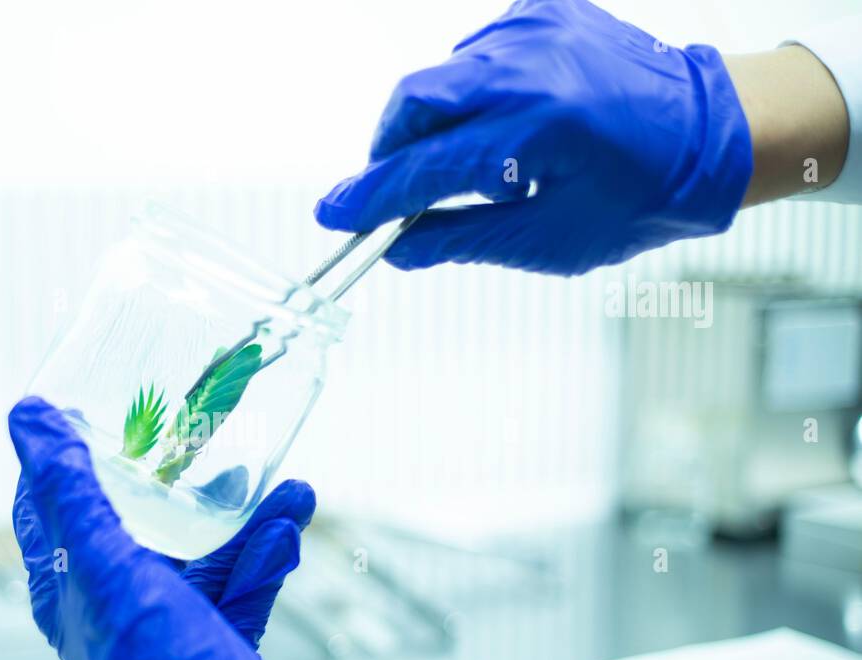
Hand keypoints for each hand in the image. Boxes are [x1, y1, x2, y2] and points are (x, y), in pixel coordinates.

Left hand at [9, 396, 330, 659]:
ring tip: (278, 484)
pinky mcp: (219, 641)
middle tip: (192, 428)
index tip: (87, 404)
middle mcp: (112, 607)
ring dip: (241, 515)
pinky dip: (268, 550)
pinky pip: (244, 581)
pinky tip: (293, 515)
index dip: (58, 455)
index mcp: (65, 592)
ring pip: (202, 549)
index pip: (45, 508)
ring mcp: (169, 625)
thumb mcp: (106, 566)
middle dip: (167, 477)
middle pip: (131, 522)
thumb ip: (69, 491)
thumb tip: (24, 414)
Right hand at [314, 0, 752, 275]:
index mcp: (540, 126)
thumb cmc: (642, 195)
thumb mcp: (548, 241)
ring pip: (441, 78)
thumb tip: (397, 248)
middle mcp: (534, 64)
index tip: (336, 217)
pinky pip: (475, 55)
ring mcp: (538, 29)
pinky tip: (497, 126)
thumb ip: (459, 240)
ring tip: (467, 167)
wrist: (710, 135)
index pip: (427, 166)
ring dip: (433, 127)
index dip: (373, 198)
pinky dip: (468, 95)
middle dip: (389, 152)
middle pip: (416, 101)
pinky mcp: (543, 13)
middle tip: (387, 195)